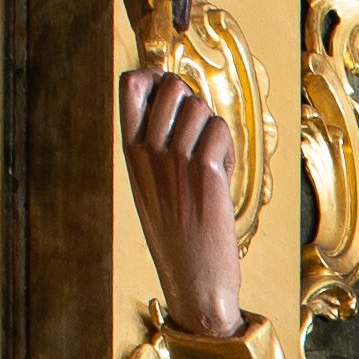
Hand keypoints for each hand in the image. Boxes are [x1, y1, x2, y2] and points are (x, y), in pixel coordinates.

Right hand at [120, 61, 243, 334]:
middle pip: (173, 86)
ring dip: (215, 132)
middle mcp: (147, 151)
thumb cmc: (177, 235)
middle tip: (199, 137)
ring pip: (203, 108)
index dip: (157, 78)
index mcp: (129, 152)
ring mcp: (175, 160)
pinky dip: (229, 150)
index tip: (173, 99)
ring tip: (212, 165)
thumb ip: (154, 144)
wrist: (194, 280)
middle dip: (194, 103)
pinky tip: (222, 178)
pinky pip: (222, 131)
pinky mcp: (206, 171)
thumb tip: (177, 97)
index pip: (130, 83)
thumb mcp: (150, 185)